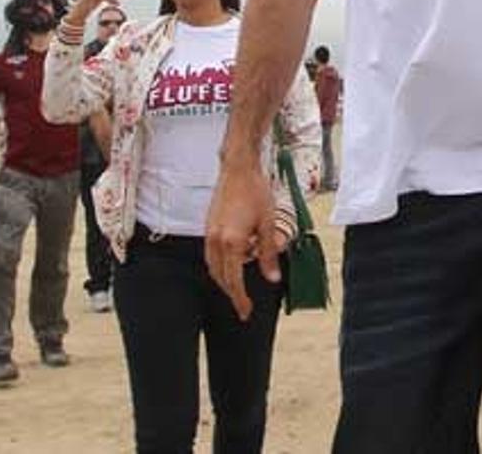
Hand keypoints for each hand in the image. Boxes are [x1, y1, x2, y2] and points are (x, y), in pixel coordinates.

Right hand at [203, 162, 280, 320]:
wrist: (238, 170)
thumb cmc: (256, 192)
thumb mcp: (268, 224)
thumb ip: (269, 253)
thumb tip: (273, 278)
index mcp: (232, 242)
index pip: (234, 280)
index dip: (240, 299)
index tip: (246, 312)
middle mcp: (217, 241)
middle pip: (221, 278)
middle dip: (232, 294)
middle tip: (243, 308)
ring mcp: (209, 235)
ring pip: (214, 269)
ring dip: (225, 282)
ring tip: (238, 291)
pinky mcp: (208, 228)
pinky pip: (211, 257)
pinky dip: (220, 267)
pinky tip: (232, 266)